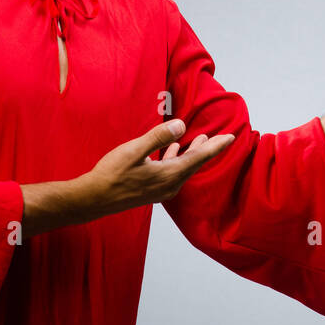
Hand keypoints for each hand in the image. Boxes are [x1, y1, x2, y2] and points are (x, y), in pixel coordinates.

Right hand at [84, 119, 234, 217]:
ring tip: (200, 141)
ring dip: (191, 154)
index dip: (216, 146)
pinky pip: (172, 172)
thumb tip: (181, 125)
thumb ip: (158, 137)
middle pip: (194, 164)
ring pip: (183, 168)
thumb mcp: (134, 150)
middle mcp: (169, 185)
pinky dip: (177, 159)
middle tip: (221, 138)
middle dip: (208, 149)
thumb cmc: (111, 174)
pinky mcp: (152, 190)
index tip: (231, 137)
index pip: (199, 158)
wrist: (94, 199)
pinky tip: (171, 151)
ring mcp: (161, 190)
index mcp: (169, 175)